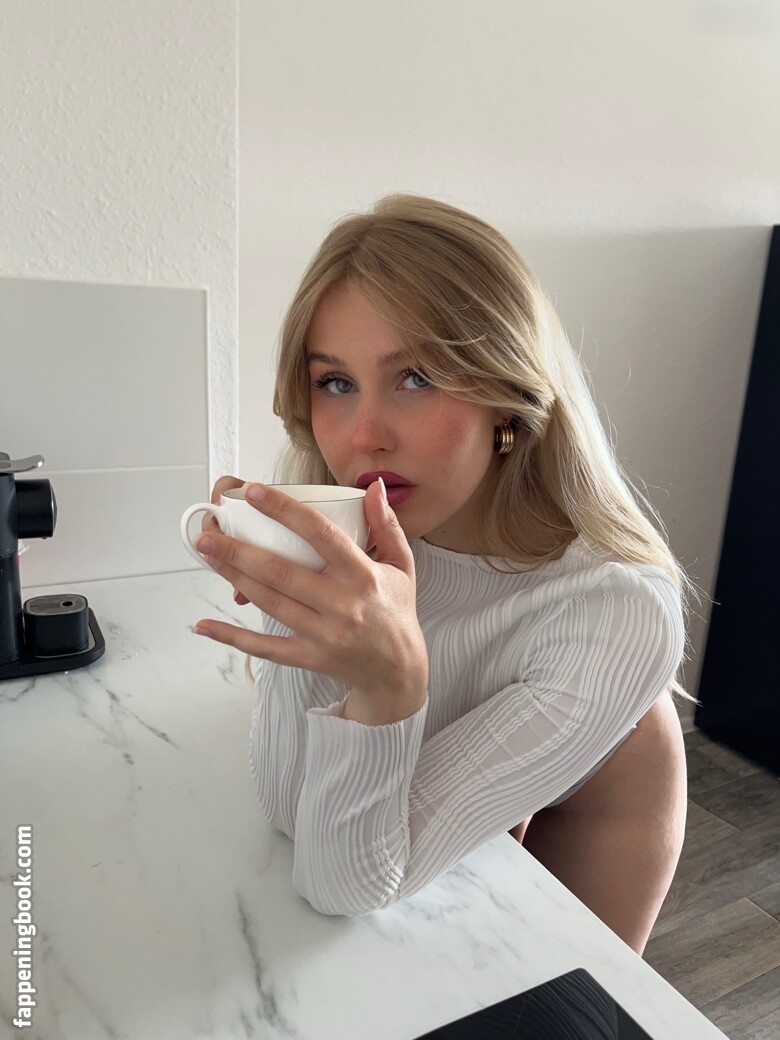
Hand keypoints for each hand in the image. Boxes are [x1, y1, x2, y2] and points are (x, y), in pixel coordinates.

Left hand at [193, 481, 428, 699]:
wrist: (398, 671)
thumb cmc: (396, 611)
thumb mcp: (402, 566)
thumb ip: (387, 525)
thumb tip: (374, 487)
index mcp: (363, 576)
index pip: (321, 535)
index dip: (286, 511)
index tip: (255, 493)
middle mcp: (342, 605)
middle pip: (282, 572)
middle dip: (240, 549)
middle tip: (209, 531)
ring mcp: (323, 634)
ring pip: (270, 602)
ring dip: (234, 577)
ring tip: (208, 554)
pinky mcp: (308, 658)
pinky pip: (264, 648)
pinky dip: (232, 637)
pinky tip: (204, 625)